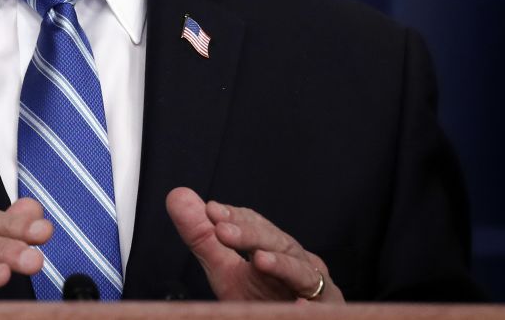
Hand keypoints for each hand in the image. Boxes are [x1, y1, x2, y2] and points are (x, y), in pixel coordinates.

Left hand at [166, 187, 344, 302]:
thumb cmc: (262, 301)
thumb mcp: (225, 271)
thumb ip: (203, 238)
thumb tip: (177, 195)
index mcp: (274, 251)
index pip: (258, 227)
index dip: (236, 218)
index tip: (212, 211)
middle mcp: (297, 264)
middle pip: (278, 243)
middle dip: (252, 235)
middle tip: (223, 230)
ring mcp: (314, 289)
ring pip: (301, 273)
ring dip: (282, 266)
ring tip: (260, 261)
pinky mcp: (327, 311)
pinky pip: (320, 309)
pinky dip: (310, 307)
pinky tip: (300, 307)